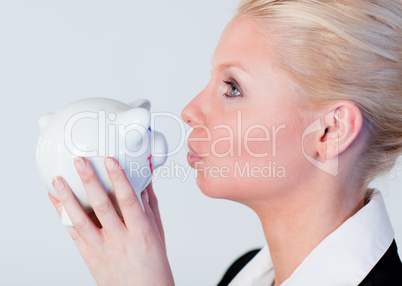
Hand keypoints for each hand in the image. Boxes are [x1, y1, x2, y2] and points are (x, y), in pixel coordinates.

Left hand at [48, 157, 173, 285]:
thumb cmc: (153, 266)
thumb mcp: (157, 233)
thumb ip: (149, 206)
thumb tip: (144, 183)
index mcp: (141, 232)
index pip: (128, 199)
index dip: (118, 178)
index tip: (110, 161)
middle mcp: (120, 240)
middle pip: (101, 206)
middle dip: (89, 181)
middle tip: (80, 163)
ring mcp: (102, 250)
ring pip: (81, 220)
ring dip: (67, 198)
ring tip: (59, 181)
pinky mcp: (90, 257)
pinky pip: (73, 234)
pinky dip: (63, 216)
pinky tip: (57, 203)